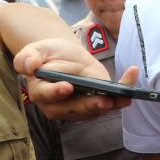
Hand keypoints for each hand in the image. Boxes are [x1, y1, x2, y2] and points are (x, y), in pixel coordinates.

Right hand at [14, 38, 140, 120]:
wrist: (63, 56)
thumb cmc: (46, 54)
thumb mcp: (35, 50)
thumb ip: (27, 58)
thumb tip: (29, 65)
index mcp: (42, 92)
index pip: (47, 96)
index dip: (56, 93)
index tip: (67, 87)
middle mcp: (60, 105)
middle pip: (75, 109)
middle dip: (90, 105)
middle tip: (103, 101)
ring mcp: (80, 106)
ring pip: (95, 109)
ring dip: (112, 103)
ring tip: (124, 95)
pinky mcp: (97, 101)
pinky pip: (111, 102)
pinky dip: (123, 94)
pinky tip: (132, 78)